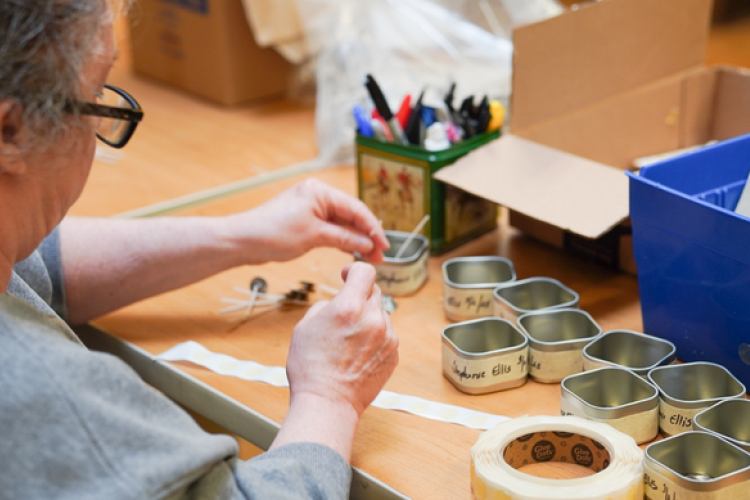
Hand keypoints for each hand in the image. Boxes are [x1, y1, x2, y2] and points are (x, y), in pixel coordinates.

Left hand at [225, 178, 388, 264]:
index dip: (373, 228)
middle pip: (351, 215)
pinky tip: (353, 251)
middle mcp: (317, 195)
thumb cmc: (273, 233)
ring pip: (342, 223)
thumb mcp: (314, 236)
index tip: (385, 245)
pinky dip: (342, 240)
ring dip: (356, 240)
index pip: (356, 208)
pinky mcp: (305, 220)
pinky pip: (331, 228)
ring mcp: (311, 208)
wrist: (243, 241)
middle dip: (367, 235)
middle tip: (380, 256)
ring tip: (370, 257)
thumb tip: (367, 243)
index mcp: (320, 191)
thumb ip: (344, 238)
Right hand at [285, 262, 398, 416]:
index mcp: (349, 307)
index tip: (348, 276)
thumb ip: (326, 305)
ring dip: (368, 318)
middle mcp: (373, 319)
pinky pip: (387, 334)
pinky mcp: (394, 353)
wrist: (328, 403)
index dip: (354, 270)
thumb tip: (337, 300)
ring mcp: (387, 337)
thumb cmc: (310, 367)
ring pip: (381, 314)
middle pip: (374, 291)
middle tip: (345, 313)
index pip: (365, 271)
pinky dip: (375, 337)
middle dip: (359, 296)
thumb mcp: (305, 326)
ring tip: (349, 340)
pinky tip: (358, 353)